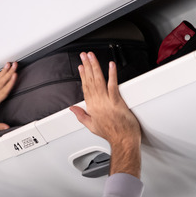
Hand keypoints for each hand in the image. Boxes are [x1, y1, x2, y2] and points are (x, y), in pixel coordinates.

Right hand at [70, 52, 140, 176]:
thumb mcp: (91, 126)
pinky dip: (112, 75)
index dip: (82, 75)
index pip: (85, 87)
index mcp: (92, 107)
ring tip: (91, 56)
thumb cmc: (111, 135)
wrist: (123, 141)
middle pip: (90, 81)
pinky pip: (113, 85)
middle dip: (86, 66)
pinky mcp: (117, 102)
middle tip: (84, 55)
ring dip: (95, 67)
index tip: (81, 66)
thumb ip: (81, 115)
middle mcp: (98, 103)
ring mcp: (107, 102)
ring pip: (99, 80)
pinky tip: (110, 66)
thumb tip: (72, 109)